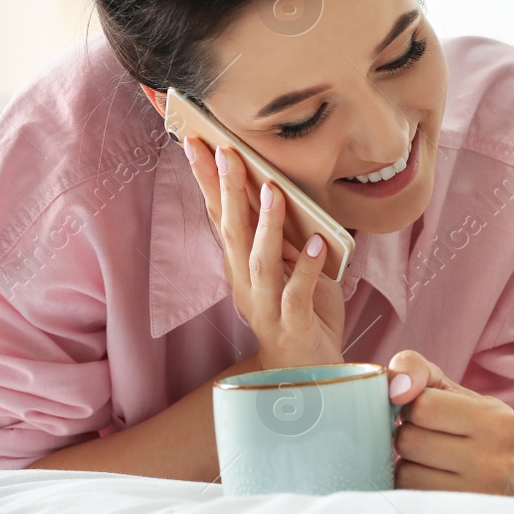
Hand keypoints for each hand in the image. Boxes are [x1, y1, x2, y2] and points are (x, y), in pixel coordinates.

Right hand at [185, 138, 345, 369]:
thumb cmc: (299, 312)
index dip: (207, 179)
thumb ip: (283, 233)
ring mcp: (266, 305)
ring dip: (266, 225)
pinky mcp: (292, 324)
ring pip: (260, 260)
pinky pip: (298, 293)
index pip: (219, 215)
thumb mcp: (289, 265)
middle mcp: (245, 283)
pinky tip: (317, 243)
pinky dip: (307, 267)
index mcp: (240, 265)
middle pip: (232, 231)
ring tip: (273, 191)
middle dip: (227, 190)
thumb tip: (281, 188)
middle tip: (224, 151)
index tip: (196, 141)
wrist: (305, 372)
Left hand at [386, 350, 513, 494]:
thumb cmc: (464, 423)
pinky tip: (427, 479)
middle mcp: (495, 462)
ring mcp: (476, 497)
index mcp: (499, 422)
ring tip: (429, 460)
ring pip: (404, 472)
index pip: (423, 406)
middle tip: (428, 437)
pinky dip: (407, 484)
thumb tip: (394, 388)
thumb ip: (414, 368)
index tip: (428, 412)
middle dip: (408, 434)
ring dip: (406, 462)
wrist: (498, 477)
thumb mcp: (446, 388)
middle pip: (409, 440)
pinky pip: (406, 495)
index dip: (414, 405)